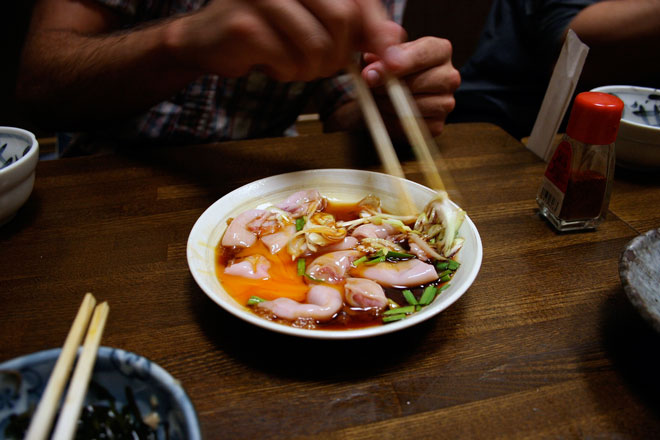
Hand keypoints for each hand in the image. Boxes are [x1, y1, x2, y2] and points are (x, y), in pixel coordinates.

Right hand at [171, 0, 405, 81]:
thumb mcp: (315, 25)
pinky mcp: (246, 24)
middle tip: (325, 66)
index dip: (378, 29)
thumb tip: (393, 41)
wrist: (207, 40)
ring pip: (317, 45)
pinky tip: (270, 64)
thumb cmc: (266, 31)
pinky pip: (288, 61)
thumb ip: (354, 28)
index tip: (391, 58)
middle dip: (340, 55)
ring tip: (294, 66)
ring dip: (312, 69)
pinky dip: (286, 73)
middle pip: (343, 18)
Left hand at [360, 36, 460, 136]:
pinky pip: (411, 126)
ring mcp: (446, 103)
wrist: (384, 94)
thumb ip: (377, 58)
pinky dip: (392, 121)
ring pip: (414, 106)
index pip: (423, 54)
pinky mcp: (437, 125)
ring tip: (377, 97)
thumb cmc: (385, 68)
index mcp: (440, 50)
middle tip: (370, 86)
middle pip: (419, 82)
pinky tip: (386, 112)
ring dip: (388, 104)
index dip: (397, 63)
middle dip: (390, 86)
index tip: (375, 71)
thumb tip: (371, 73)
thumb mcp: (380, 55)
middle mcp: (450, 76)